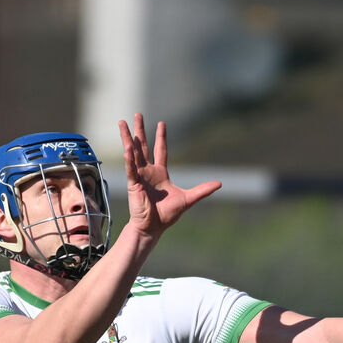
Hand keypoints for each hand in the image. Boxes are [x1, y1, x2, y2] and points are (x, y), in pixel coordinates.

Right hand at [118, 112, 221, 240]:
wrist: (153, 228)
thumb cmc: (167, 215)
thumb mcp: (188, 199)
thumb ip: (202, 190)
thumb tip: (220, 183)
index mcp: (160, 173)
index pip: (160, 150)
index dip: (160, 137)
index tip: (161, 123)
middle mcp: (148, 172)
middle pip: (143, 146)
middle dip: (140, 130)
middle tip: (137, 114)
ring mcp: (139, 176)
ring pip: (132, 152)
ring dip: (128, 138)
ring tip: (123, 122)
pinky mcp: (133, 184)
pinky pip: (131, 168)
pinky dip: (129, 158)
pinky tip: (127, 147)